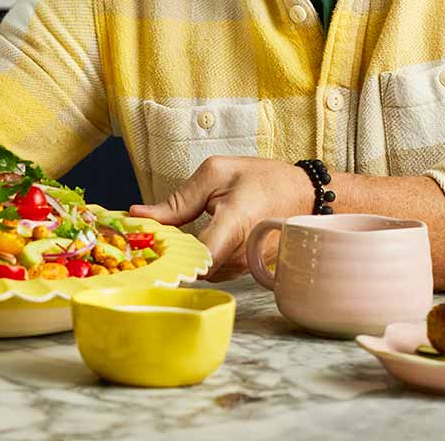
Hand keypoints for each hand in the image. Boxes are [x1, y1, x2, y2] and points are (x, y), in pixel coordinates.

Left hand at [129, 156, 313, 279]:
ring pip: (204, 271)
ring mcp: (247, 267)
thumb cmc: (262, 179)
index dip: (170, 257)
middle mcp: (242, 254)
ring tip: (183, 231)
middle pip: (195, 266)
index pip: (197, 258)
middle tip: (158, 232)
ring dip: (191, 255)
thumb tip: (139, 215)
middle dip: (175, 252)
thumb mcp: (217, 172)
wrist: (305, 195)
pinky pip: (218, 270)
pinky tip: (203, 238)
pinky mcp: (249, 272)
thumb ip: (179, 199)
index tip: (149, 247)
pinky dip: (206, 257)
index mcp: (234, 223)